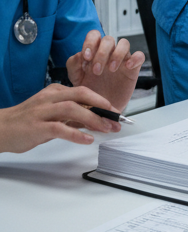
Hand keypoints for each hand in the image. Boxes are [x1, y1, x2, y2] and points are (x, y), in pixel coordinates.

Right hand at [0, 83, 119, 153]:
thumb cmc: (27, 122)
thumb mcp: (52, 115)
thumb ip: (72, 116)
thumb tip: (96, 121)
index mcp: (55, 92)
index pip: (84, 92)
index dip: (102, 101)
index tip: (116, 112)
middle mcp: (50, 98)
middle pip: (81, 94)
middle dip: (102, 106)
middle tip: (116, 118)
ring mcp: (42, 111)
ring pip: (72, 109)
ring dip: (92, 119)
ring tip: (106, 129)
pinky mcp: (36, 126)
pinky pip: (59, 128)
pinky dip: (76, 134)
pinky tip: (87, 140)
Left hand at [66, 31, 144, 113]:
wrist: (101, 110)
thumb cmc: (89, 92)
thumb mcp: (76, 79)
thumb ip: (73, 65)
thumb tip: (79, 55)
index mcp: (94, 52)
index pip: (94, 35)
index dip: (90, 43)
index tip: (86, 58)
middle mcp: (108, 53)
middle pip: (108, 39)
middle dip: (101, 53)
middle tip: (96, 71)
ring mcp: (122, 60)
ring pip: (124, 43)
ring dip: (117, 54)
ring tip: (111, 70)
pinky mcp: (133, 68)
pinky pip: (140, 56)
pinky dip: (135, 58)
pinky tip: (127, 67)